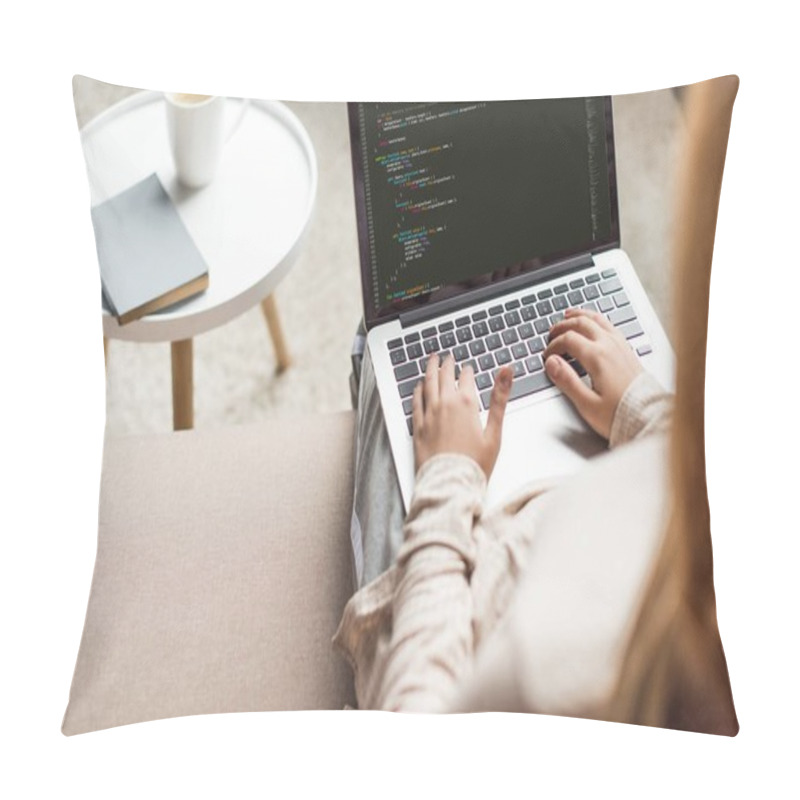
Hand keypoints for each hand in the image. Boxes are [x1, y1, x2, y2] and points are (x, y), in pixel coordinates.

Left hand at [412, 354, 512, 479]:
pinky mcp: (417, 427)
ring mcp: (429, 415)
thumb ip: (500, 399)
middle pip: (444, 376)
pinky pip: (415, 401)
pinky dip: (417, 390)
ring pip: (427, 384)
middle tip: (447, 357)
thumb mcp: (495, 431)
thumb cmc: (475, 463)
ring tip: (431, 360)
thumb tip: (506, 371)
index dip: (468, 371)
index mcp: (466, 404)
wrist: (450, 483)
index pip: (466, 377)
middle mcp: (445, 405)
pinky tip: (418, 386)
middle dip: (447, 364)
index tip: (468, 368)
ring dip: (430, 370)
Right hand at [544, 308, 642, 438]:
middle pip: (582, 323)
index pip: (568, 339)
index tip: (547, 356)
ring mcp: (621, 346)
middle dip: (563, 326)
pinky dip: (596, 320)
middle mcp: (610, 347)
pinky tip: (594, 323)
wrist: (648, 418)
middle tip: (551, 333)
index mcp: (598, 358)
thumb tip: (552, 363)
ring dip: (580, 316)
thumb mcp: (587, 403)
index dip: (553, 345)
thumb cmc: (620, 414)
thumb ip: (566, 381)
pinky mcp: (627, 351)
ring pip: (597, 320)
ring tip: (569, 315)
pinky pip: (609, 325)